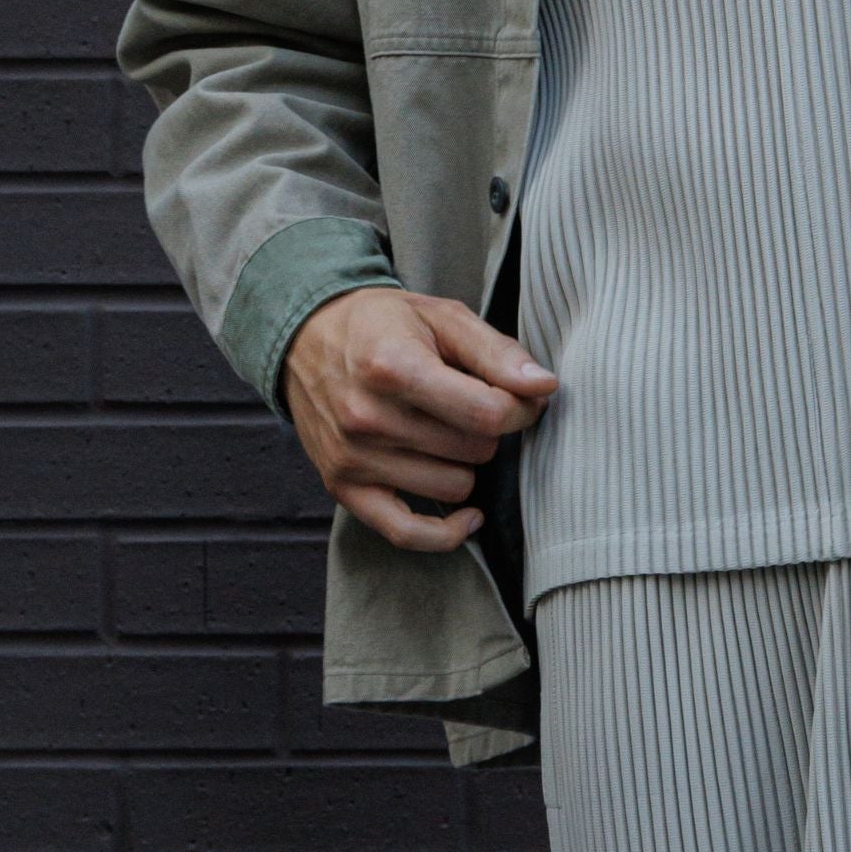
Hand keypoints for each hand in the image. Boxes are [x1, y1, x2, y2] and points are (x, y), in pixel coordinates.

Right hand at [284, 284, 554, 553]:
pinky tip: (468, 515)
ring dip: (463, 464)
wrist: (306, 337)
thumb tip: (544, 387)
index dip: (520, 408)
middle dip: (487, 429)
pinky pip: (408, 533)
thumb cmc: (383, 325)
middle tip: (472, 405)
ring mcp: (352, 458)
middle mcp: (367, 417)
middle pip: (474, 451)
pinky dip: (446, 533)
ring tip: (444, 431)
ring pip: (455, 488)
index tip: (520, 396)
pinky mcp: (343, 488)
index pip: (487, 414)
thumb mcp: (442, 317)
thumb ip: (497, 352)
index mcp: (393, 367)